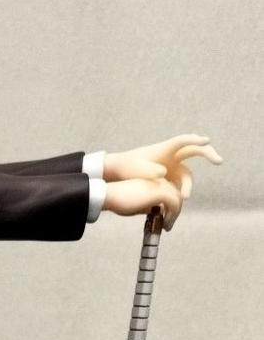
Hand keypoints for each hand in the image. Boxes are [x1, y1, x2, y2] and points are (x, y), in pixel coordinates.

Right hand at [103, 177, 183, 229]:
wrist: (110, 194)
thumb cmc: (118, 199)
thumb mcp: (136, 204)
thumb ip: (146, 207)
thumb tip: (154, 214)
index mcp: (153, 181)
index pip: (169, 192)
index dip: (169, 207)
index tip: (163, 219)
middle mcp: (159, 180)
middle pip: (176, 195)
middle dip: (174, 212)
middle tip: (167, 225)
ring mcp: (161, 185)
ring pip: (178, 200)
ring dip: (175, 215)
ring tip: (167, 226)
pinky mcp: (160, 192)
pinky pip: (175, 204)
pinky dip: (173, 216)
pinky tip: (166, 224)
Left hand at [104, 134, 221, 199]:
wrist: (120, 171)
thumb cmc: (128, 167)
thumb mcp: (137, 168)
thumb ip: (150, 170)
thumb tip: (164, 172)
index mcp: (165, 149)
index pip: (183, 141)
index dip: (195, 140)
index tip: (207, 140)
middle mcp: (172, 156)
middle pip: (194, 153)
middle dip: (208, 155)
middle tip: (219, 161)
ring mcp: (172, 166)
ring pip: (186, 174)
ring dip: (187, 185)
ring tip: (184, 197)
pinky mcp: (170, 177)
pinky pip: (180, 183)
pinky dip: (180, 191)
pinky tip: (179, 200)